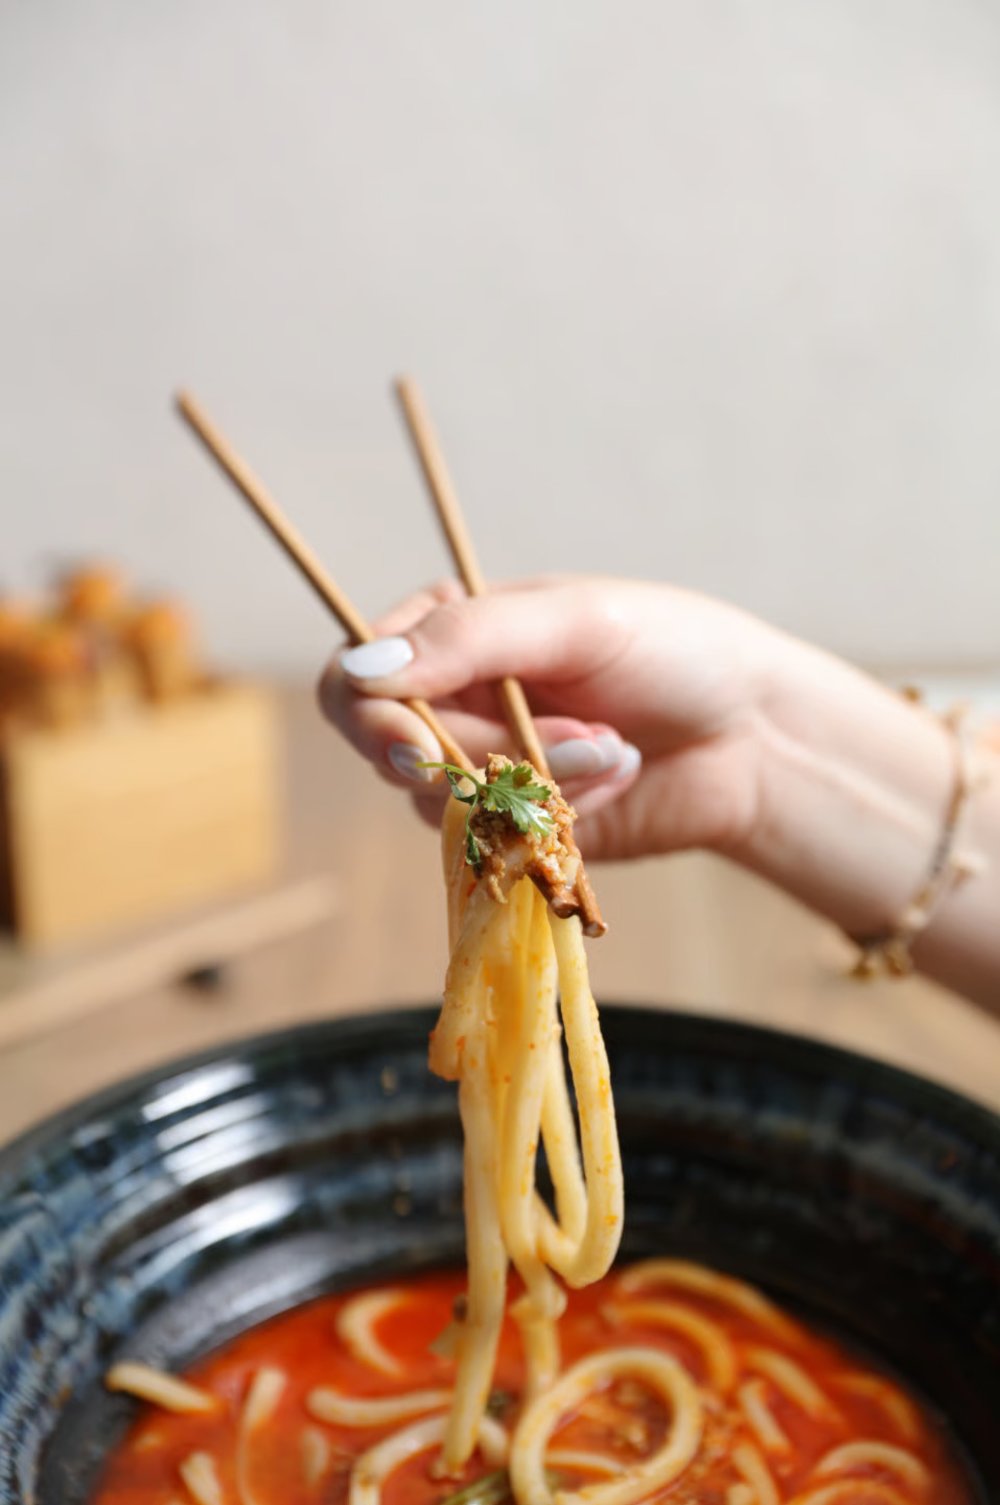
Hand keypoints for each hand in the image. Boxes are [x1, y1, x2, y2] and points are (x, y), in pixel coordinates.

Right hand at [318, 576, 772, 861]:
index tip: (415, 744)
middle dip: (472, 752)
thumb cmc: (677, 652)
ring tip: (611, 743)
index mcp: (458, 629)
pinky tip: (615, 776)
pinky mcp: (517, 830)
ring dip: (530, 780)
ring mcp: (484, 769)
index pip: (359, 672)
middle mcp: (458, 699)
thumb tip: (359, 668)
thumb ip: (468, 638)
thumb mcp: (575, 622)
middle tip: (556, 743)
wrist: (756, 739)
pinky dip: (553, 814)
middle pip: (387, 747)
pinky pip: (493, 841)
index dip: (372, 713)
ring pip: (440, 803)